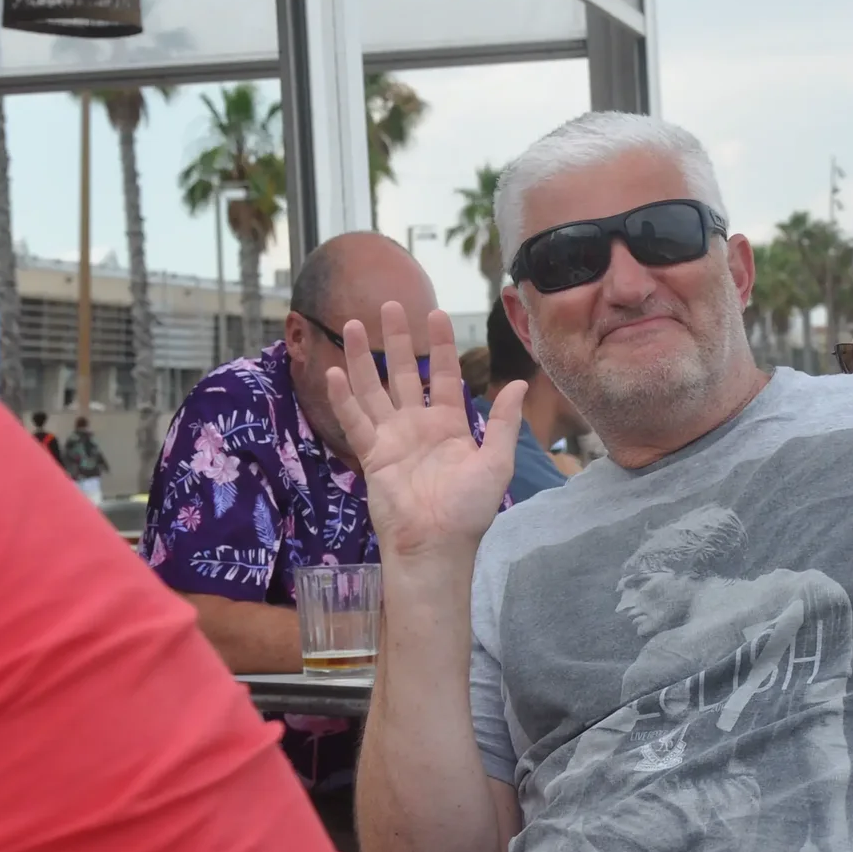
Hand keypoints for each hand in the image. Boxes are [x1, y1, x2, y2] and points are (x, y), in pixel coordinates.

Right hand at [324, 301, 524, 564]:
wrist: (436, 545)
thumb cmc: (468, 511)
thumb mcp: (496, 463)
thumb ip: (505, 423)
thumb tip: (519, 385)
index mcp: (450, 425)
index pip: (441, 375)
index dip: (438, 345)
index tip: (434, 313)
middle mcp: (418, 425)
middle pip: (402, 373)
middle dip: (395, 340)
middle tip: (388, 306)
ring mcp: (392, 439)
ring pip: (373, 389)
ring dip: (361, 358)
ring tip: (350, 324)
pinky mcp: (372, 455)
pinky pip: (355, 421)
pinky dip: (343, 397)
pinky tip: (333, 372)